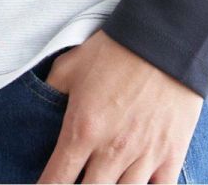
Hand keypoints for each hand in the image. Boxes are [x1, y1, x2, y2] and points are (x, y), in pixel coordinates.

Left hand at [37, 30, 202, 183]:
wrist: (165, 38)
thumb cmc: (116, 49)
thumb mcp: (71, 66)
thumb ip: (50, 93)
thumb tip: (36, 113)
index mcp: (82, 129)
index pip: (56, 181)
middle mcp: (112, 150)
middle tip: (77, 181)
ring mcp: (144, 156)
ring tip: (105, 179)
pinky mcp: (171, 156)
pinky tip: (134, 183)